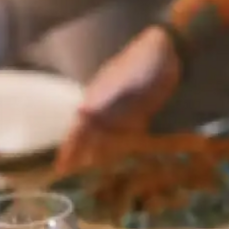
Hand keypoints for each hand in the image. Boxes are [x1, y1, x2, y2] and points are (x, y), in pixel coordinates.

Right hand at [57, 26, 181, 172]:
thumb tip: (81, 112)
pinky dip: (119, 149)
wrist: (167, 53)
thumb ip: (101, 95)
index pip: (78, 127)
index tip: (61, 165)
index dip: (69, 146)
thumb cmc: (140, 63)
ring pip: (105, 138)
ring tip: (88, 173)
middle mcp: (105, 109)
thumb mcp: (120, 78)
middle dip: (79, 154)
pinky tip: (116, 159)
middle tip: (68, 175)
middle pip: (89, 136)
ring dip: (97, 153)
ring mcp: (122, 113)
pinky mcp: (140, 116)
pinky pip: (126, 137)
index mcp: (96, 98)